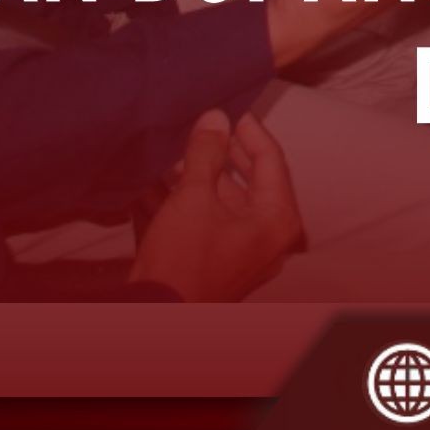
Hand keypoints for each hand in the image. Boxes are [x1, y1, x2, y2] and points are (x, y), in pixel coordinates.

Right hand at [129, 111, 301, 301]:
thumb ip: (206, 154)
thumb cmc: (183, 259)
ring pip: (218, 202)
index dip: (250, 130)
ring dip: (193, 178)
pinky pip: (201, 223)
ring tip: (171, 149)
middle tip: (202, 127)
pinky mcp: (212, 263)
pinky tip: (152, 182)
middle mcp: (266, 237)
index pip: (271, 160)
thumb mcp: (194, 198)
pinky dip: (180, 204)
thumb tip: (215, 116)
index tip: (232, 109)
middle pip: (245, 182)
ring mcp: (240, 253)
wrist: (152, 319)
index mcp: (276, 219)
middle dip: (219, 154)